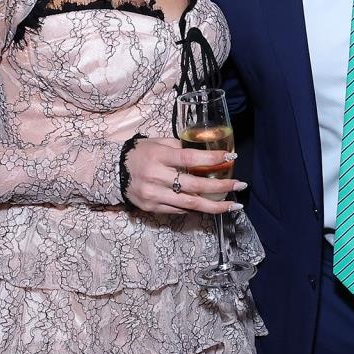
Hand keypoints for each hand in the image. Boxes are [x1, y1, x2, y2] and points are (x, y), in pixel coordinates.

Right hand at [122, 137, 243, 215]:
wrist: (113, 172)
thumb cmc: (140, 153)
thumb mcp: (158, 142)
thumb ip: (180, 148)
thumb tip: (207, 153)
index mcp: (158, 156)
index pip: (189, 159)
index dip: (212, 159)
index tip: (231, 157)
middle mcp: (156, 177)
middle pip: (194, 185)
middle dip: (220, 186)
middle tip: (240, 185)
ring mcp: (154, 195)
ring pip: (190, 204)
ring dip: (215, 206)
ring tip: (233, 204)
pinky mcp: (152, 208)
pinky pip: (179, 210)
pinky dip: (197, 209)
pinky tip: (211, 207)